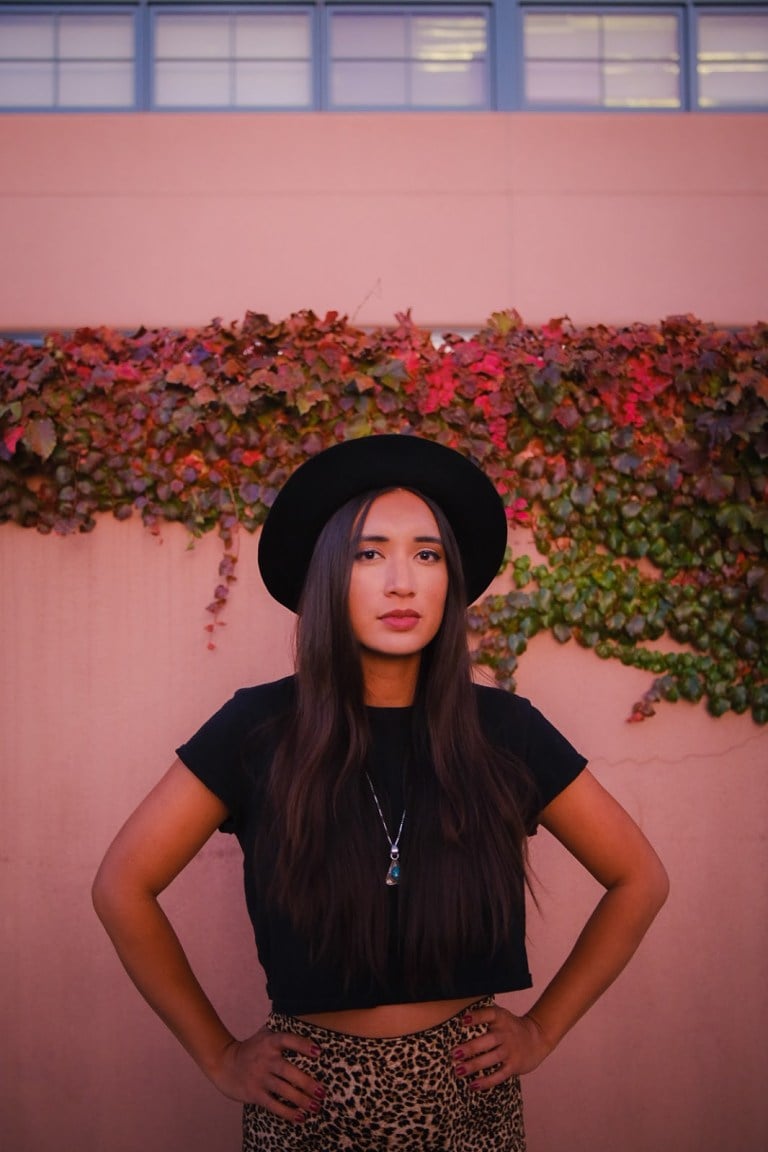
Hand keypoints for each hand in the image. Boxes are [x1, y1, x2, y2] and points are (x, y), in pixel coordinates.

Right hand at [210, 1026, 325, 1121]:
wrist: (225, 1063)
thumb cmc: (252, 1048)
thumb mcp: (264, 1034)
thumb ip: (281, 1029)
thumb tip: (303, 1017)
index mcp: (269, 1042)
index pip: (287, 1040)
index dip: (303, 1045)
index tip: (318, 1052)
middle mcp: (265, 1059)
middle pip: (288, 1071)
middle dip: (307, 1083)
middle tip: (323, 1092)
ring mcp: (259, 1077)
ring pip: (283, 1090)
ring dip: (301, 1100)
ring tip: (316, 1106)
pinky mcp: (254, 1093)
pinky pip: (273, 1105)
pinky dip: (287, 1112)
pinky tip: (300, 1117)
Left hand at [451, 1004, 550, 1089]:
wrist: (537, 1038)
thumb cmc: (510, 1027)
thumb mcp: (501, 1016)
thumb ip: (484, 1015)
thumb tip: (458, 1017)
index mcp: (501, 1018)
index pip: (489, 1014)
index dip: (476, 1017)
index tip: (463, 1020)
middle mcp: (506, 1034)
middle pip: (488, 1040)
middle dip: (470, 1048)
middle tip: (454, 1054)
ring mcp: (510, 1051)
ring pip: (491, 1059)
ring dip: (474, 1065)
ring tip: (458, 1071)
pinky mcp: (514, 1066)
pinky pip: (499, 1075)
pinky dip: (486, 1081)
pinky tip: (473, 1085)